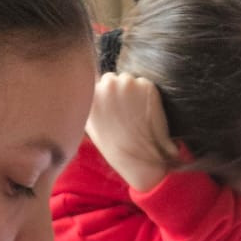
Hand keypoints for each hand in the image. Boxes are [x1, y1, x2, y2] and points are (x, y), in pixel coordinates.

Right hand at [86, 72, 176, 193]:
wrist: (140, 160)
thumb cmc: (116, 149)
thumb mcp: (93, 126)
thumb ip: (93, 105)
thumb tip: (93, 89)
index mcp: (92, 95)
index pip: (100, 84)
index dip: (108, 96)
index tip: (114, 109)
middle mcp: (108, 85)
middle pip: (114, 79)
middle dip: (120, 92)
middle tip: (126, 113)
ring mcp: (128, 83)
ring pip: (130, 81)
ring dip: (134, 93)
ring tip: (136, 116)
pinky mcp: (146, 85)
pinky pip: (145, 86)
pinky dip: (148, 97)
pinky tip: (146, 115)